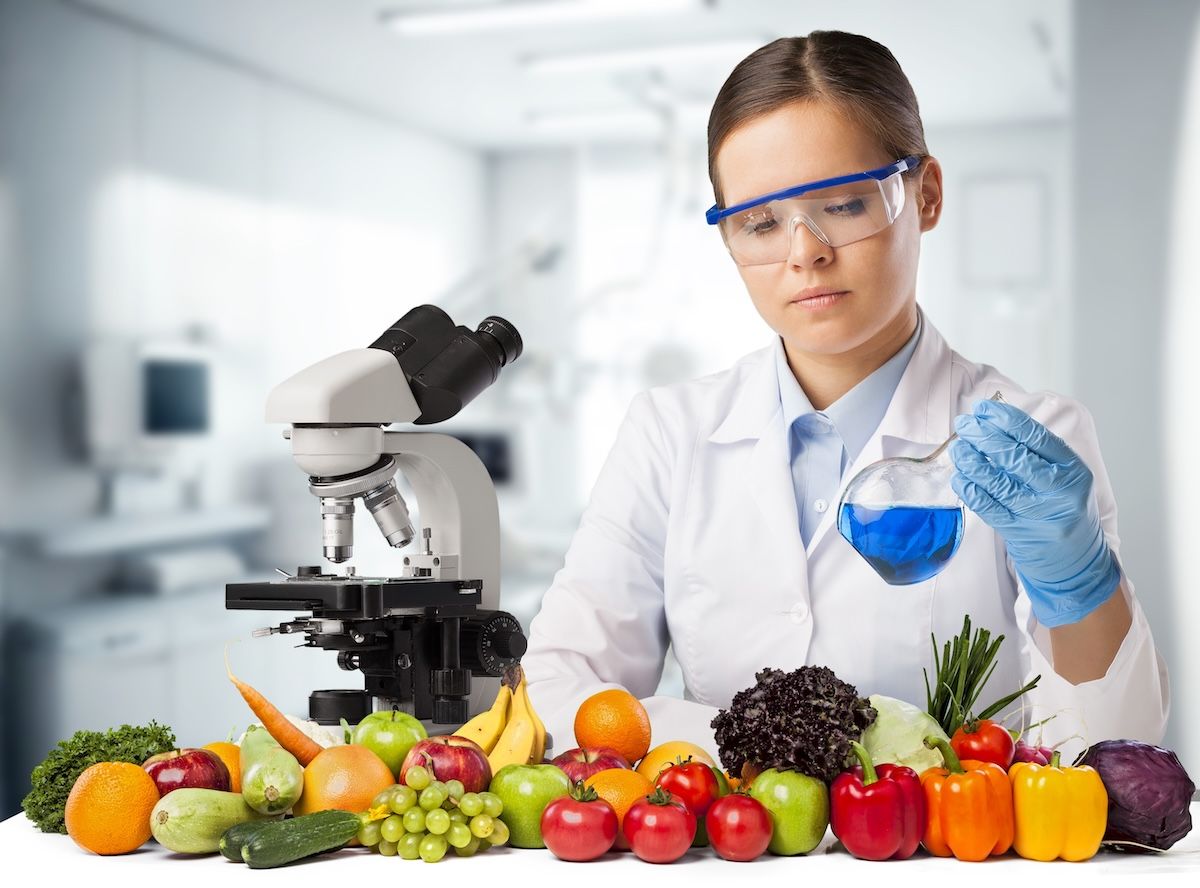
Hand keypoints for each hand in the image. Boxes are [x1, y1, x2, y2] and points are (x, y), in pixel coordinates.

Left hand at [948, 398, 1120, 627]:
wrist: (1075, 559)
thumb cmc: (1066, 509)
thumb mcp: (1068, 477)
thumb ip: (1039, 452)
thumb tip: (996, 422)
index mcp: (1073, 470)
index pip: (1036, 437)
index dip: (1007, 420)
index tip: (985, 409)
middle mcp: (1057, 491)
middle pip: (1014, 457)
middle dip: (984, 436)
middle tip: (965, 425)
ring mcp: (1036, 513)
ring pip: (997, 481)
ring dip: (971, 461)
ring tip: (959, 448)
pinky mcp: (1016, 531)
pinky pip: (987, 506)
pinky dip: (969, 489)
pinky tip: (960, 476)